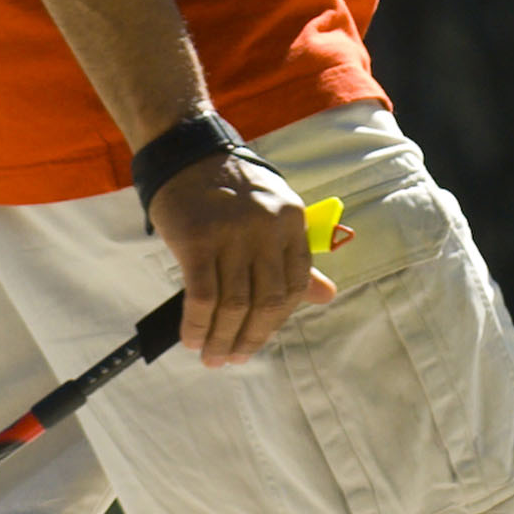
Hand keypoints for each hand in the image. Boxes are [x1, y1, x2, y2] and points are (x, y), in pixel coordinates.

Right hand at [151, 149, 342, 366]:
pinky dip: (197, 325)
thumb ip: (296, 258)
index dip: (277, 321)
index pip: (295, 285)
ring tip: (211, 356)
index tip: (257, 340)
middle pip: (266, 301)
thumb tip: (327, 297)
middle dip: (249, 339)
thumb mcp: (273, 216)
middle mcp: (267, 228)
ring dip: (221, 338)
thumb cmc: (229, 190)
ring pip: (233, 304)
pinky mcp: (196, 239)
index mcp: (291, 222)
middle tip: (231, 359)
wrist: (185, 153)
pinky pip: (201, 296)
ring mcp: (232, 233)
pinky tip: (192, 338)